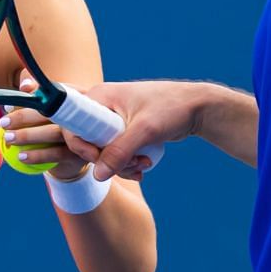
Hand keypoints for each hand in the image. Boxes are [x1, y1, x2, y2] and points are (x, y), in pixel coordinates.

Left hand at [0, 73, 93, 181]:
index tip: (10, 103)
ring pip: (52, 134)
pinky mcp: (79, 155)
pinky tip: (21, 156)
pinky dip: (37, 156)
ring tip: (8, 138)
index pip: (53, 91)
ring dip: (28, 136)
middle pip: (51, 112)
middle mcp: (82, 115)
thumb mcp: (53, 107)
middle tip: (3, 122)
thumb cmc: (60, 124)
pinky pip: (56, 155)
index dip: (32, 94)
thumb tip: (24, 86)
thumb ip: (39, 94)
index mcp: (76, 97)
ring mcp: (83, 136)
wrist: (81, 154)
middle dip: (24, 117)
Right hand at [60, 81, 202, 181]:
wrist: (197, 107)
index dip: (82, 145)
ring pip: (103, 151)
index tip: (100, 157)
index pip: (73, 124)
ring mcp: (113, 119)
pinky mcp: (124, 130)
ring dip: (121, 164)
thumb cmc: (171, 108)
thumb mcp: (145, 131)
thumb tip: (98, 175)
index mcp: (100, 96)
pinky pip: (116, 152)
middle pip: (88, 142)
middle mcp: (102, 106)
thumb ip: (120, 152)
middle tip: (132, 163)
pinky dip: (127, 163)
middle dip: (108, 159)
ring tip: (144, 164)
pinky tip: (144, 165)